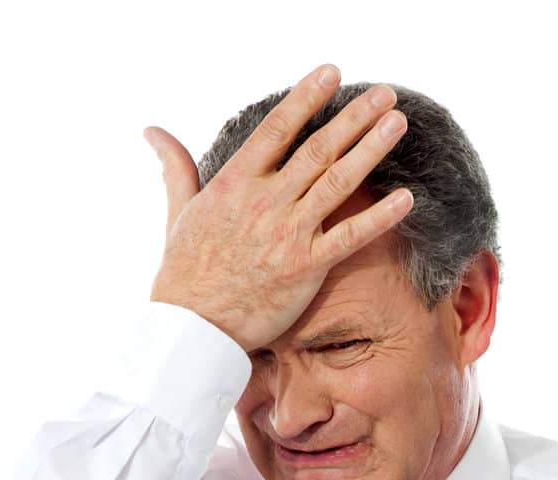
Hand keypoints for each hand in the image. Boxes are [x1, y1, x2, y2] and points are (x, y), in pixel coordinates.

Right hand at [142, 62, 411, 353]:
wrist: (192, 328)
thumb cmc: (184, 274)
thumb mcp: (177, 211)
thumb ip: (176, 167)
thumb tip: (152, 131)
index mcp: (235, 183)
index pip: (277, 128)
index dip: (307, 98)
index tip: (332, 73)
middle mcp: (265, 201)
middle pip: (318, 148)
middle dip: (354, 117)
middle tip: (385, 94)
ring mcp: (287, 233)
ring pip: (337, 182)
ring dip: (371, 149)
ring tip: (398, 123)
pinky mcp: (305, 268)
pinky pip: (349, 237)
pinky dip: (379, 217)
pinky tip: (406, 198)